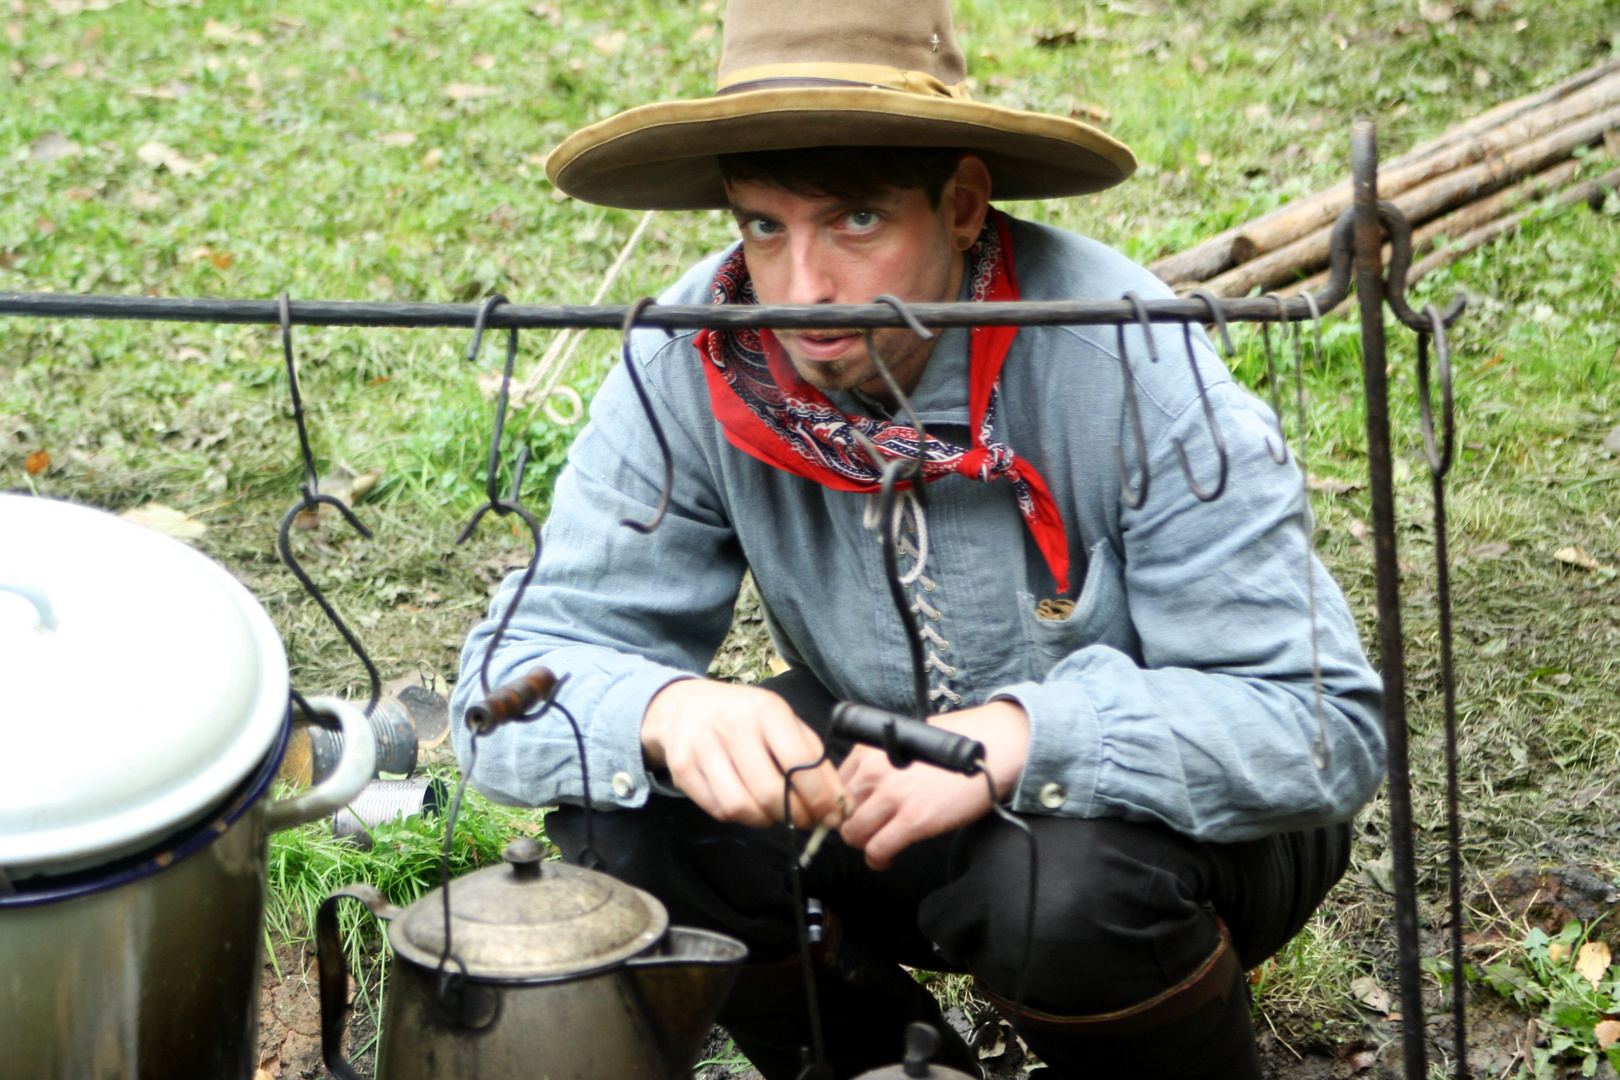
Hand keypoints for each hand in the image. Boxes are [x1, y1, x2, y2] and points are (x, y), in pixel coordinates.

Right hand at [642, 679, 845, 829]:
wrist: (686, 705)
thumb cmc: (746, 717)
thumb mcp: (784, 723)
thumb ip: (814, 759)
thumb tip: (841, 803)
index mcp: (766, 710)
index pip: (800, 763)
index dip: (820, 797)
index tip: (831, 816)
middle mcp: (732, 725)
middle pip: (770, 792)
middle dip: (795, 816)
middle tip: (804, 821)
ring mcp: (703, 747)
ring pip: (741, 807)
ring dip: (766, 821)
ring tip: (775, 813)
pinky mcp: (682, 769)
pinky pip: (718, 810)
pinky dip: (739, 817)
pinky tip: (747, 803)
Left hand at [837, 700, 1029, 869]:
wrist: (994, 748)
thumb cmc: (957, 744)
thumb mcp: (907, 741)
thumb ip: (883, 761)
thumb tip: (870, 786)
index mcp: (869, 750)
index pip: (837, 787)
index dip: (846, 806)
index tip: (857, 814)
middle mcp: (874, 771)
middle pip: (841, 813)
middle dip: (853, 827)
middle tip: (870, 832)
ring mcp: (892, 797)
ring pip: (853, 835)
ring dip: (864, 845)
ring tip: (879, 846)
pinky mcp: (913, 821)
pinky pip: (877, 850)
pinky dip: (878, 860)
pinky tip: (888, 858)